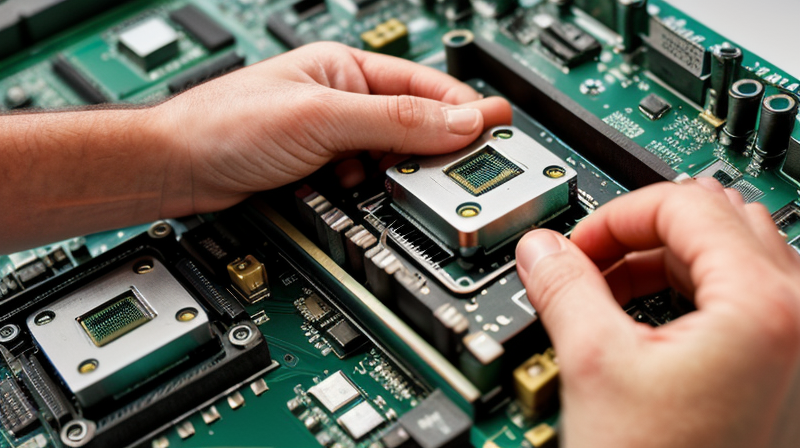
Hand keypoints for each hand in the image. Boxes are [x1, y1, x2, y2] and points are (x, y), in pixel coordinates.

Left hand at [155, 42, 511, 214]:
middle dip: (432, 149)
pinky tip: (351, 192)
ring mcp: (331, 134)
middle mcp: (344, 98)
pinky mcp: (318, 166)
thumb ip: (395, 121)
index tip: (500, 130)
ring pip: (389, 156)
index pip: (425, 88)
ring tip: (396, 186)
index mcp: (347, 68)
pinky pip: (362, 179)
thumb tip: (459, 121)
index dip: (465, 109)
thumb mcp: (323, 119)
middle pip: (413, 124)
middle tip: (459, 173)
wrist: (177, 169)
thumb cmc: (229, 125)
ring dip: (394, 174)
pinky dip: (365, 190)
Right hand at [515, 179, 799, 447]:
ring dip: (665, 261)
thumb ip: (563, 289)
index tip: (576, 245)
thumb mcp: (595, 369)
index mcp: (765, 306)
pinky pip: (744, 296)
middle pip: (716, 220)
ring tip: (611, 294)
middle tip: (592, 265)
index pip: (684, 204)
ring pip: (732, 255)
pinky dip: (690, 293)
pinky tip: (647, 324)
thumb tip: (540, 249)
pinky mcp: (787, 367)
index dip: (616, 215)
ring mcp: (799, 344)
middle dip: (642, 234)